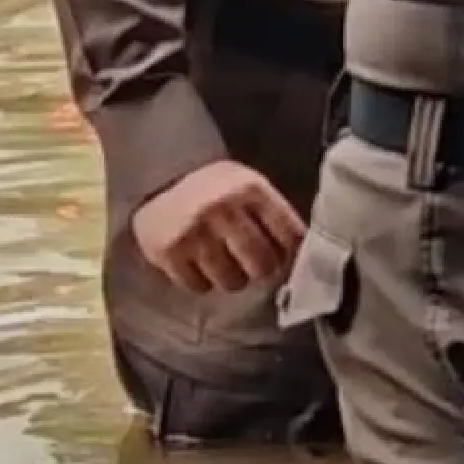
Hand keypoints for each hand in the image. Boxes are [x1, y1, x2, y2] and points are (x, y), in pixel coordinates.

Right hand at [131, 159, 306, 295]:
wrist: (160, 175)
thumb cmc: (215, 189)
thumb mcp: (248, 186)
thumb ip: (274, 216)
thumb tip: (304, 259)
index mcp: (250, 189)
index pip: (291, 237)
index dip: (290, 253)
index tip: (282, 255)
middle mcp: (224, 208)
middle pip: (263, 265)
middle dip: (258, 268)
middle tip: (247, 259)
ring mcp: (195, 231)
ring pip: (232, 282)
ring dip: (230, 277)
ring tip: (221, 260)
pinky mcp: (169, 251)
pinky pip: (199, 288)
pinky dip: (200, 281)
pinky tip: (195, 262)